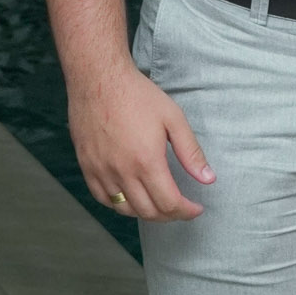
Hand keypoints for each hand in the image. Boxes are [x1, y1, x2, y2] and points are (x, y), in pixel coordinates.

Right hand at [69, 62, 214, 220]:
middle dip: (170, 215)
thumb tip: (208, 179)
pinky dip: (119, 205)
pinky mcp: (87, 166)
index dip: (187, 212)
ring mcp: (101, 171)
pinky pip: (103, 198)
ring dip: (146, 213)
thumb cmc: (137, 95)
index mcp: (146, 161)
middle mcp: (122, 172)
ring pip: (125, 210)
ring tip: (160, 204)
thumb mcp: (173, 118)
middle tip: (182, 208)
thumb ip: (191, 152)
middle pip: (148, 212)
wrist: (99, 79)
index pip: (169, 204)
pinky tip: (132, 198)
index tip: (196, 208)